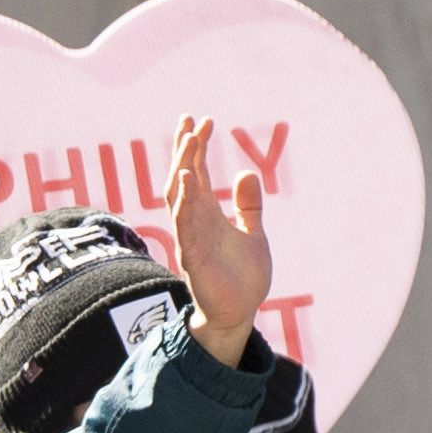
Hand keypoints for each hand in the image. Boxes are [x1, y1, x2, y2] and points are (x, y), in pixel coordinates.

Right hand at [162, 115, 272, 364]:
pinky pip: (185, 227)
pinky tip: (187, 183)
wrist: (239, 312)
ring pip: (179, 199)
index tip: (201, 121)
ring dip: (182, 171)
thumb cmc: (241, 275)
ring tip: (188, 145)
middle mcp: (194, 222)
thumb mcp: (252, 233)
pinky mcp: (193, 257)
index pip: (197, 173)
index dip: (197, 147)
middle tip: (191, 122)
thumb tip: (247, 173)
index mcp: (207, 214)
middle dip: (187, 151)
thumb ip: (248, 206)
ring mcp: (191, 238)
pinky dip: (185, 205)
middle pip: (184, 179)